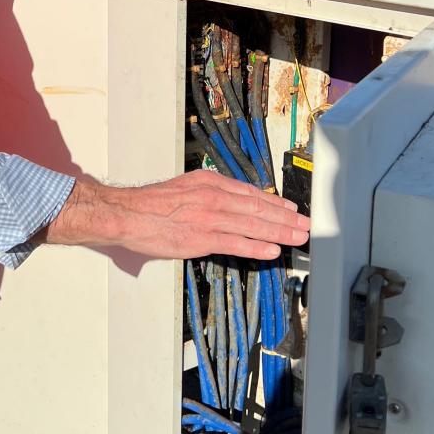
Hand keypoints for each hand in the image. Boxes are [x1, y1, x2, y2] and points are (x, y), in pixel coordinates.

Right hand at [44, 170, 309, 261]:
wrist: (125, 213)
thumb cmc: (151, 204)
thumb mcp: (185, 188)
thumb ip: (209, 194)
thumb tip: (232, 204)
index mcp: (209, 182)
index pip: (251, 193)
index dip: (275, 203)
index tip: (291, 210)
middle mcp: (213, 196)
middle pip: (259, 208)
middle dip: (286, 218)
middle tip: (307, 225)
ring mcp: (209, 218)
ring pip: (253, 224)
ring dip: (280, 232)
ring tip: (298, 238)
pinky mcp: (200, 238)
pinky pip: (236, 243)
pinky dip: (257, 246)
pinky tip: (272, 251)